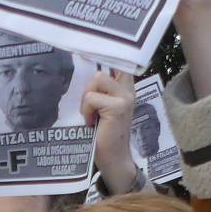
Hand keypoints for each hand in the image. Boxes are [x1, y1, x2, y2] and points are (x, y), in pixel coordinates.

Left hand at [82, 68, 141, 193]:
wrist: (113, 158)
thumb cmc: (104, 135)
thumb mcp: (102, 109)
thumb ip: (99, 92)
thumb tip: (82, 73)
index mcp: (125, 89)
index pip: (119, 64)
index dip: (106, 57)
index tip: (90, 53)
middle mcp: (128, 90)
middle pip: (104, 68)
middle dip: (90, 83)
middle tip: (88, 104)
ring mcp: (125, 98)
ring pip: (97, 78)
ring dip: (87, 97)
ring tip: (90, 113)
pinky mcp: (117, 107)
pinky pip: (92, 97)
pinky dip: (86, 109)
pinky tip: (91, 122)